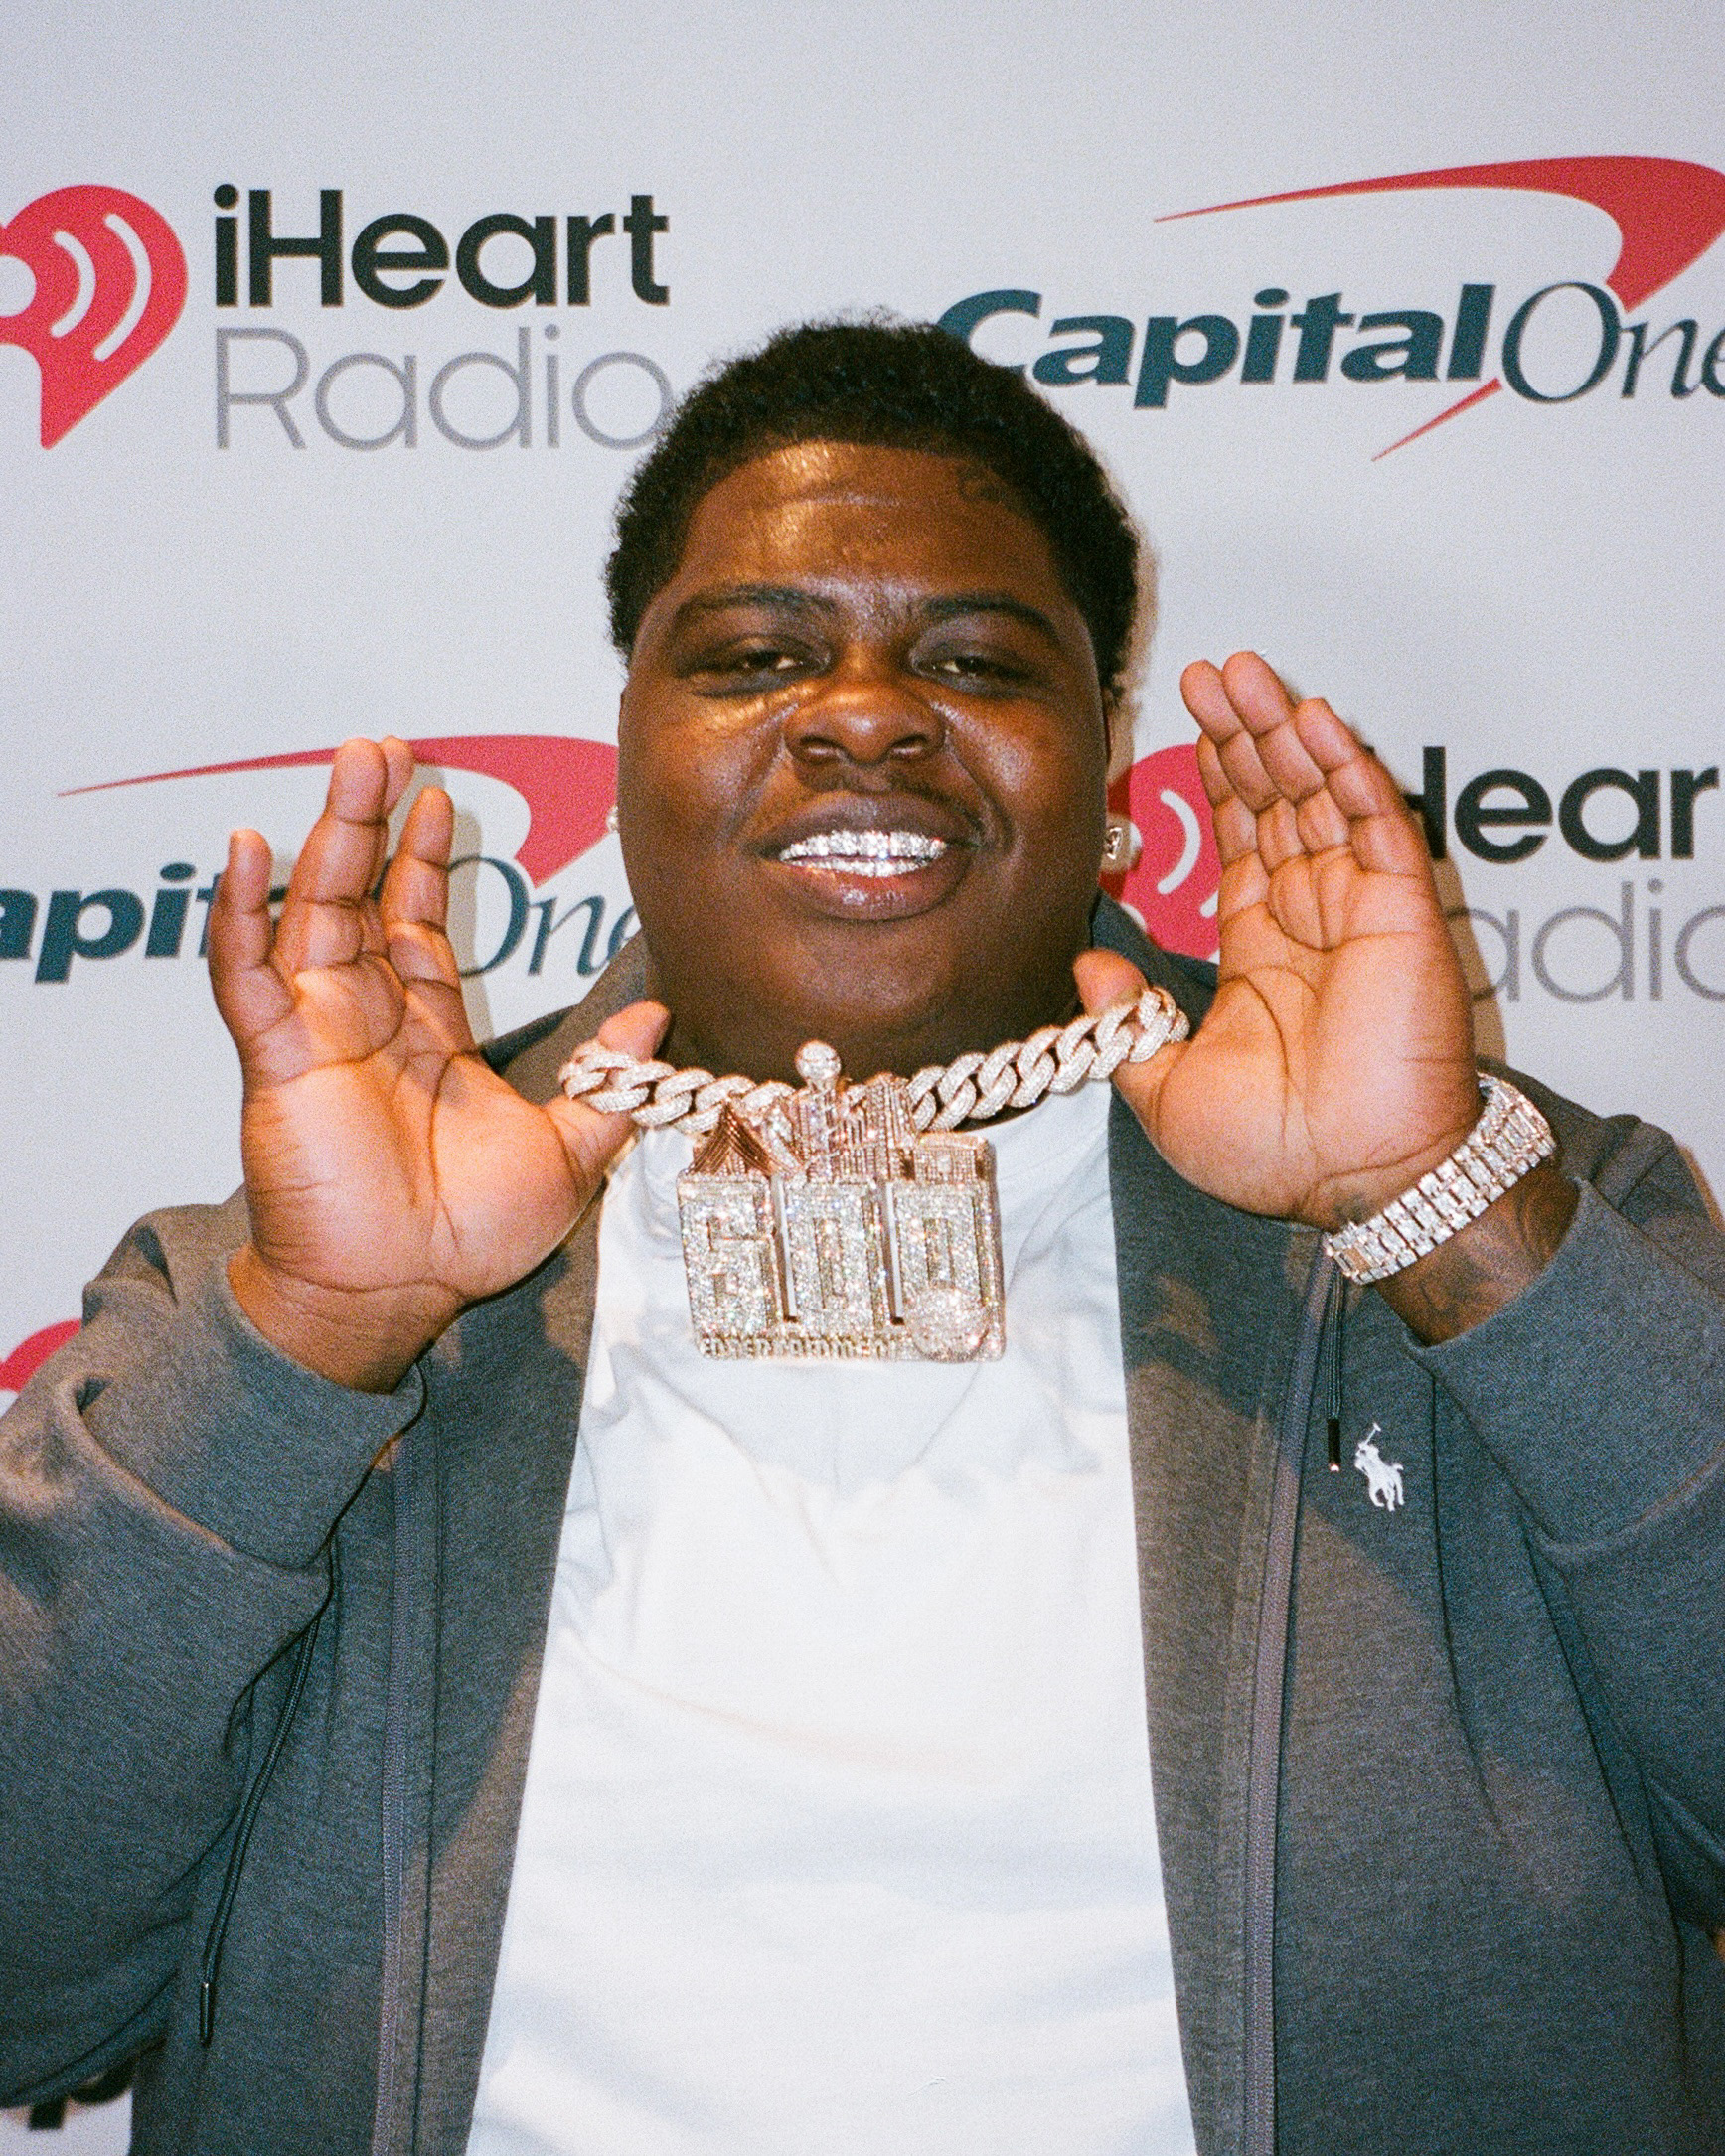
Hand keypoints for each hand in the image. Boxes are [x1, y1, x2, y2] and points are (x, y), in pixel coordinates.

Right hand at [208, 739, 664, 1390]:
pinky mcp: (277, 1058)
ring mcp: (317, 1032)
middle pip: (364, 896)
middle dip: (375, 821)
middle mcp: (368, 1019)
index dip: (427, 861)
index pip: (419, 924)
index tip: (443, 798)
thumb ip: (610, 1080)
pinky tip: (248, 851)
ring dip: (327, 837)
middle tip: (386, 748)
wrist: (403, 1293)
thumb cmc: (471, 1235)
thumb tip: (656, 1015)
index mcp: (428, 1032)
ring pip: (312, 913)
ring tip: (351, 764)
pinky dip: (240, 914)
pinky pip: (247, 976)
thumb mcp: (570, 1149)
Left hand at [1079, 654, 1578, 1339]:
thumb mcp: (1163, 1087)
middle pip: (1276, 800)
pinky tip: (1310, 723)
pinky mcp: (1401, 913)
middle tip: (1211, 673)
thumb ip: (1125, 1020)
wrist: (1354, 1184)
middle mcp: (1310, 917)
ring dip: (1284, 732)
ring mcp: (1357, 908)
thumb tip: (1087, 961)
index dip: (1217, 777)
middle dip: (1242, 734)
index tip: (1191, 720)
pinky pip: (1375, 825)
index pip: (1239, 838)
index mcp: (1260, 950)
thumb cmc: (1273, 1153)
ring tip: (1245, 675)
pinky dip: (1345, 770)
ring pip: (1320, 796)